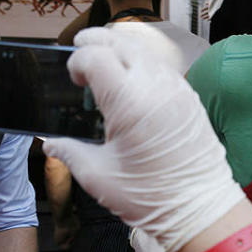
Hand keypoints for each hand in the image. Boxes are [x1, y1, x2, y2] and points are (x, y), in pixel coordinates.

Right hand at [42, 26, 244, 251]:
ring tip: (107, 67)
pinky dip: (145, 65)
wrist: (201, 209)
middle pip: (121, 43)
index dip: (77, 61)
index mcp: (129, 102)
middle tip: (81, 52)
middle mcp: (156, 87)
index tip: (73, 79)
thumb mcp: (98, 176)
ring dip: (122, 51)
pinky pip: (165, 68)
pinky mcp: (192, 100)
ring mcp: (178, 90)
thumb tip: (50, 143)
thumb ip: (69, 152)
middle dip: (97, 42)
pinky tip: (134, 84)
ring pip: (146, 51)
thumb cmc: (150, 197)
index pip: (95, 55)